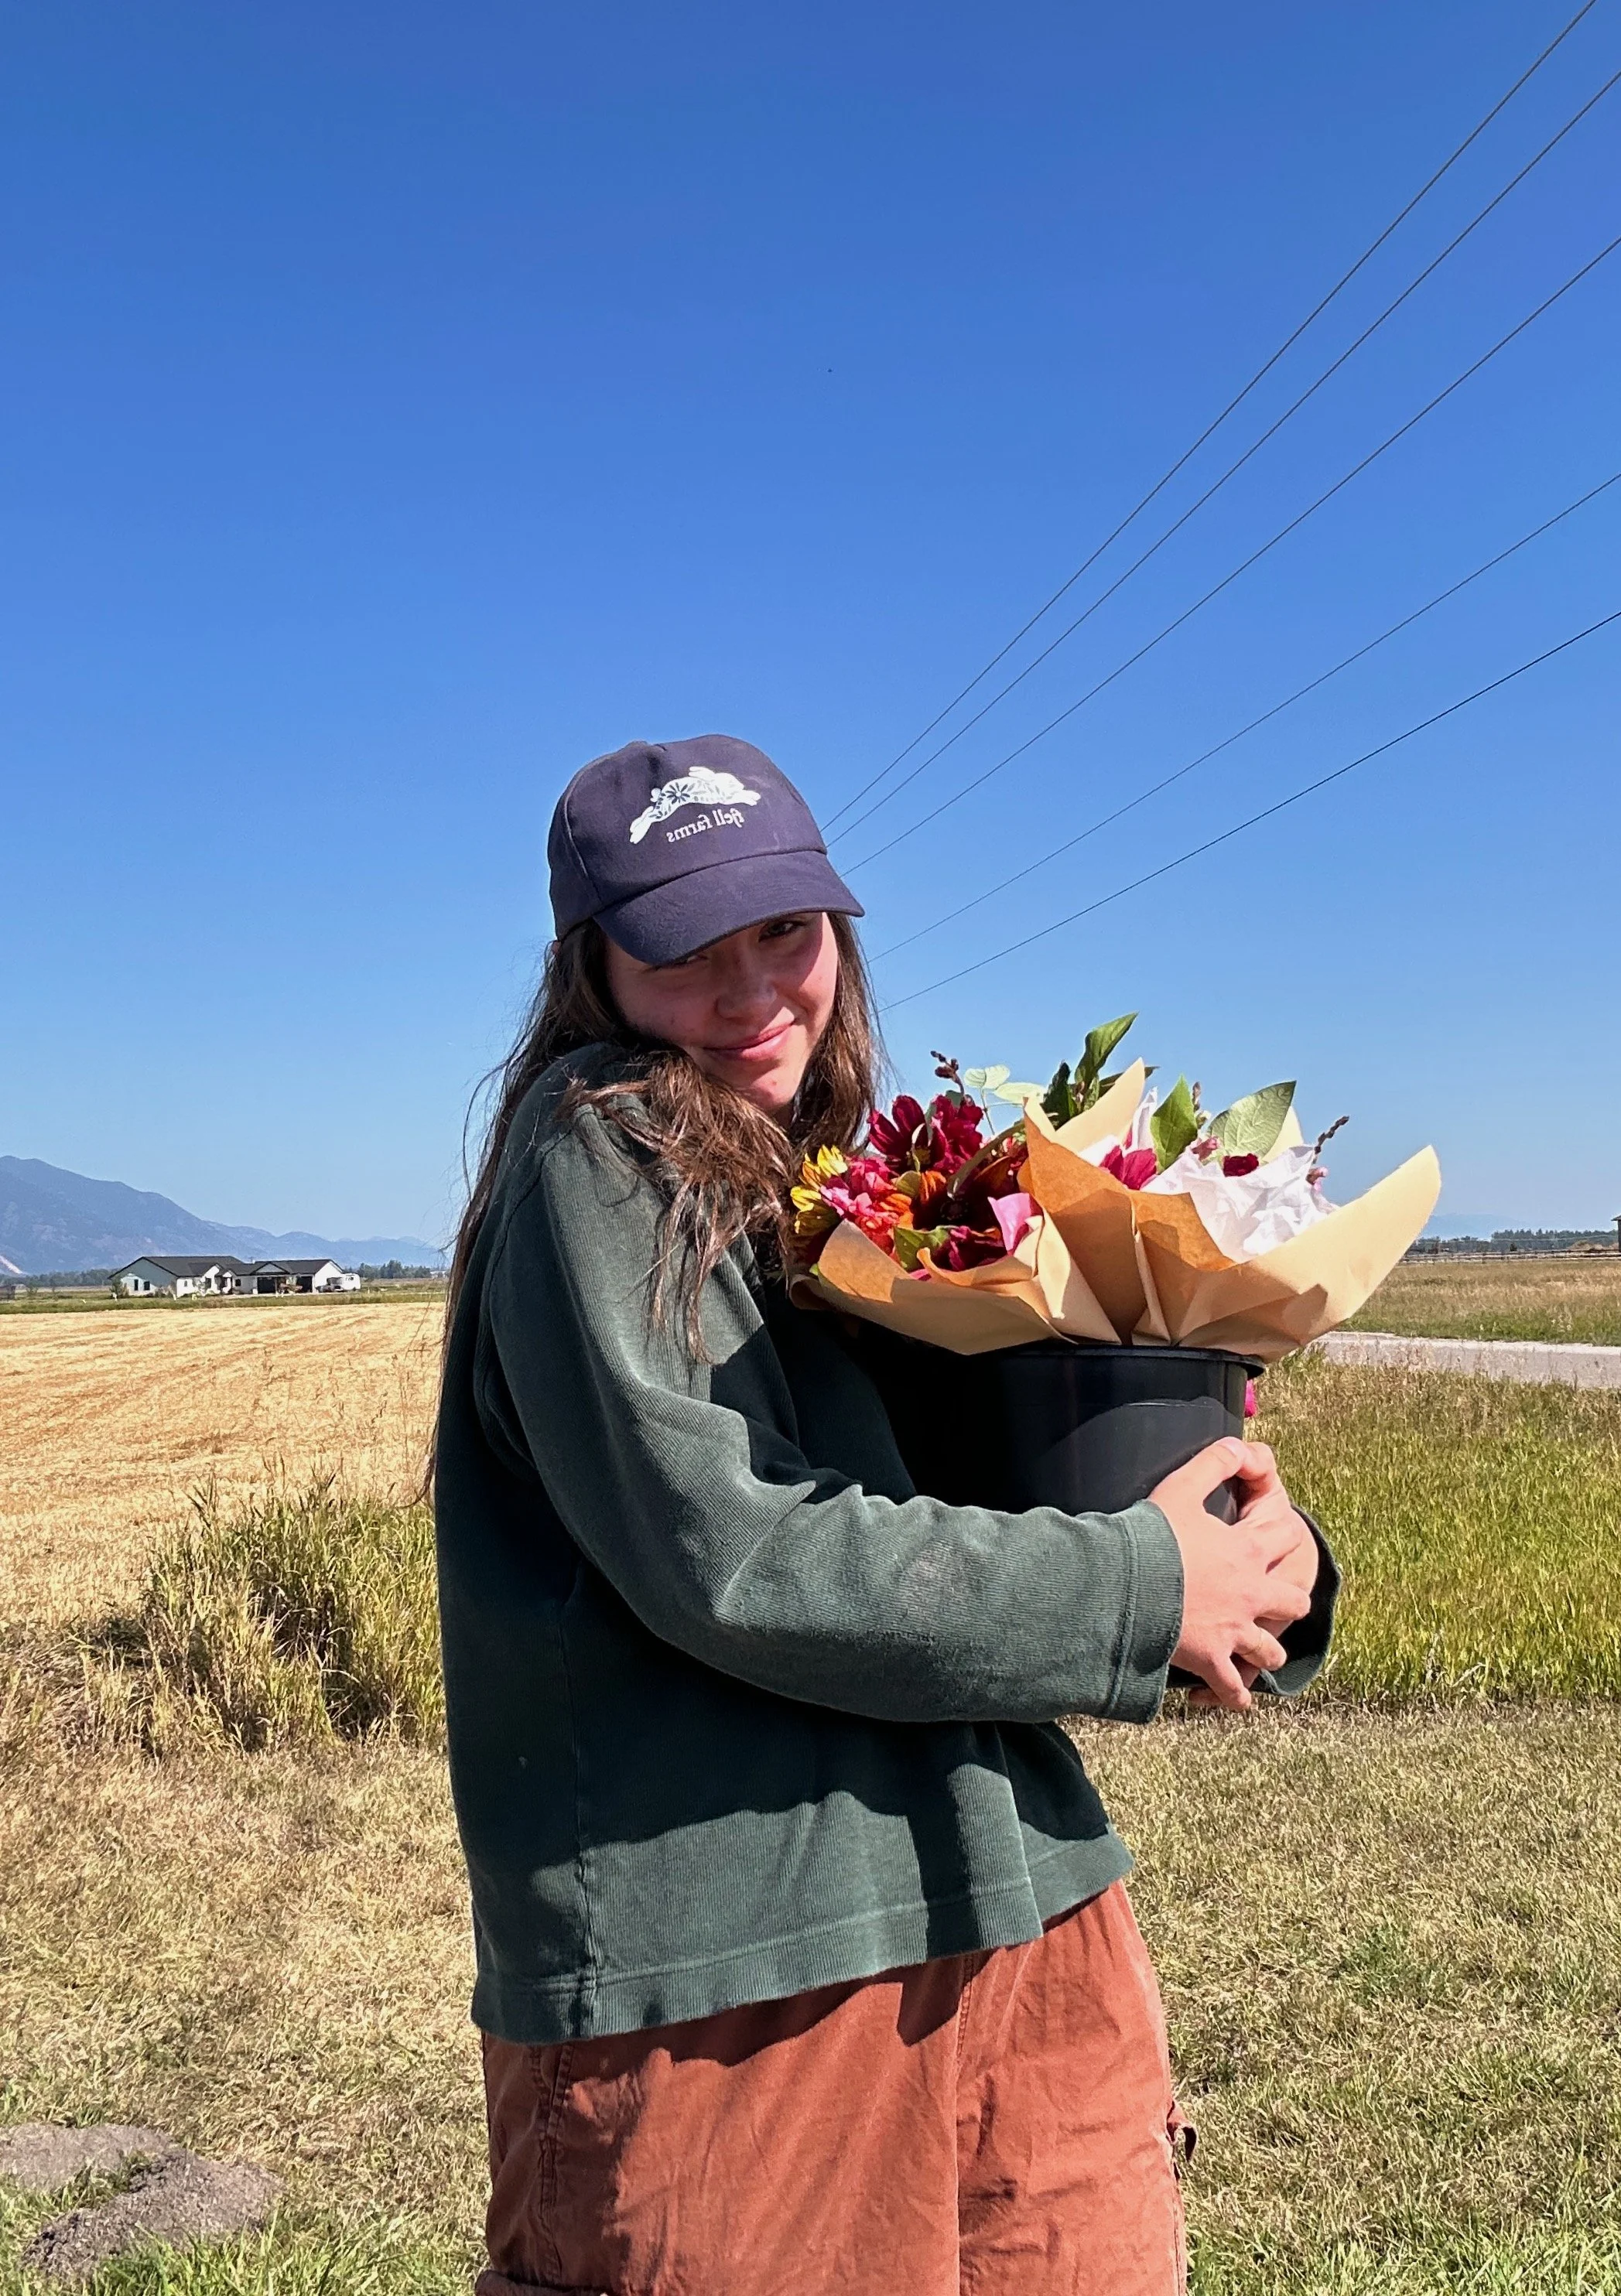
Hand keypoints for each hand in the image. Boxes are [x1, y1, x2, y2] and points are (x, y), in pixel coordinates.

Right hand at [1150, 1438, 1313, 1712]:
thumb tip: (1237, 1442)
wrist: (1129, 1586)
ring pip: (1270, 1648)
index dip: (1287, 1531)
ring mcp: (1234, 1630)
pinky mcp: (1212, 1659)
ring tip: (1255, 1650)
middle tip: (1273, 1598)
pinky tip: (1235, 1700)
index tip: (1278, 1533)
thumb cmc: (1152, 1537)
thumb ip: (1212, 1462)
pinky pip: (1233, 1688)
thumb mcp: (1180, 1488)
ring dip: (1265, 1649)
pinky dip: (1235, 1696)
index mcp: (1246, 1550)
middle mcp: (1250, 1592)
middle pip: (1293, 1599)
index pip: (1288, 1535)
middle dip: (1287, 1598)